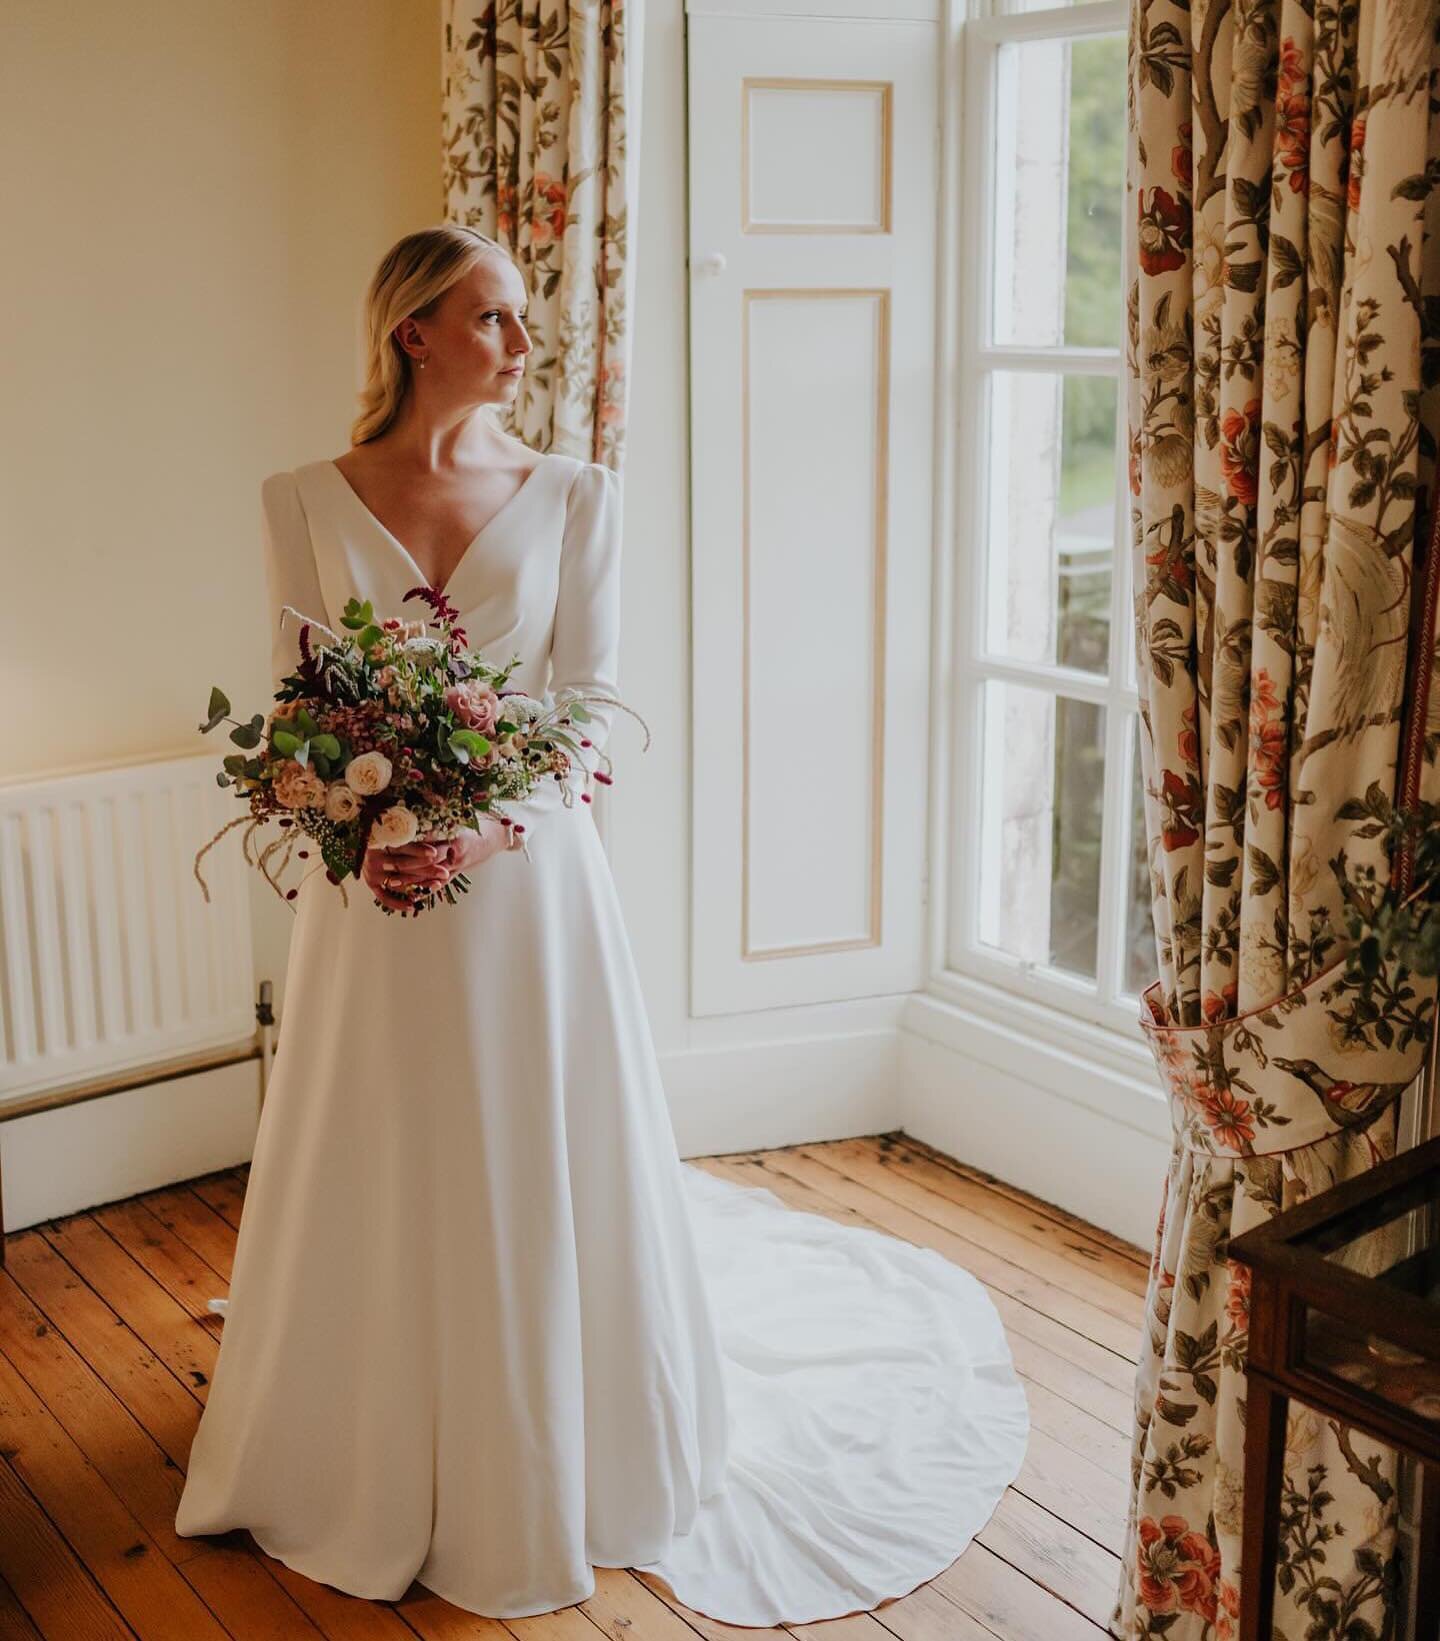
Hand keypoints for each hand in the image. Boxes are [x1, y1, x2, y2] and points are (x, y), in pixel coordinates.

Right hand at [362, 838, 448, 912]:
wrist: (367, 840)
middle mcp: (374, 858)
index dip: (418, 850)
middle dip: (426, 870)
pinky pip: (385, 897)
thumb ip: (410, 833)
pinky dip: (398, 904)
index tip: (434, 853)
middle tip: (445, 873)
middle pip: (402, 866)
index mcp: (379, 840)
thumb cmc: (390, 831)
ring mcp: (371, 872)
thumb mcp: (398, 829)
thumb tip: (436, 832)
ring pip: (398, 883)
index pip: (401, 848)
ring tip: (437, 885)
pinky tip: (413, 906)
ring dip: (418, 886)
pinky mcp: (371, 883)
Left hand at [363, 816, 513, 912]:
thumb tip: (415, 802)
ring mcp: (458, 865)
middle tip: (387, 863)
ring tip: (392, 882)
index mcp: (456, 834)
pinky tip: (411, 894)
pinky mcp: (458, 873)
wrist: (498, 835)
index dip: (409, 842)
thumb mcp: (461, 813)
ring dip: (411, 880)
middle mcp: (456, 852)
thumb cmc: (478, 821)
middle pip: (427, 860)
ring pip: (431, 875)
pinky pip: (440, 884)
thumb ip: (439, 811)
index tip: (391, 840)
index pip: (429, 840)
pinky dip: (425, 889)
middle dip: (406, 862)